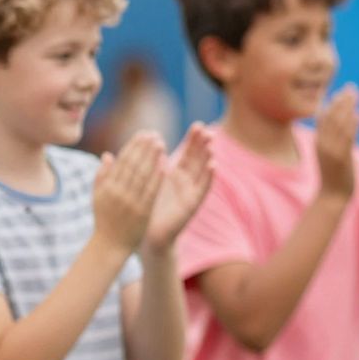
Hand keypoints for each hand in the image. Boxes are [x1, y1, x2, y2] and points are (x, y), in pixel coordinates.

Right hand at [94, 132, 166, 254]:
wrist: (110, 245)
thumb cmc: (105, 219)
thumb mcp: (98, 197)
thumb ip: (102, 175)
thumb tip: (108, 154)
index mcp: (107, 186)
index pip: (121, 161)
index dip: (133, 146)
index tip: (142, 134)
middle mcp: (118, 192)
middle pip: (132, 165)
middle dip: (143, 147)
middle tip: (154, 133)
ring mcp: (130, 202)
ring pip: (142, 176)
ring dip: (152, 158)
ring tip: (160, 143)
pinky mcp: (143, 212)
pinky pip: (151, 192)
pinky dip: (157, 178)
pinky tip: (166, 166)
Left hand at [143, 124, 214, 254]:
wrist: (146, 234)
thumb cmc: (145, 208)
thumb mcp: (146, 181)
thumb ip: (150, 163)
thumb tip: (151, 142)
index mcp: (174, 174)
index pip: (187, 152)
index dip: (193, 140)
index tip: (198, 125)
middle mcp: (186, 181)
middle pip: (198, 159)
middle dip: (203, 145)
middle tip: (207, 130)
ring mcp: (190, 192)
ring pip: (203, 171)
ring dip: (208, 157)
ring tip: (212, 144)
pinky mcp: (192, 204)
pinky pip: (203, 188)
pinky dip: (209, 177)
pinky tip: (213, 165)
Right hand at [314, 86, 358, 200]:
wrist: (332, 198)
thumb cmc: (334, 176)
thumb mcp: (329, 155)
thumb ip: (332, 140)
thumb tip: (337, 128)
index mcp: (319, 142)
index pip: (323, 117)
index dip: (332, 102)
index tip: (341, 91)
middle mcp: (322, 143)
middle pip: (330, 116)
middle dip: (341, 100)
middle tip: (352, 87)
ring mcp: (330, 150)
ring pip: (338, 124)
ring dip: (347, 107)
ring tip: (356, 94)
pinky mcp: (341, 158)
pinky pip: (347, 139)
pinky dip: (352, 125)